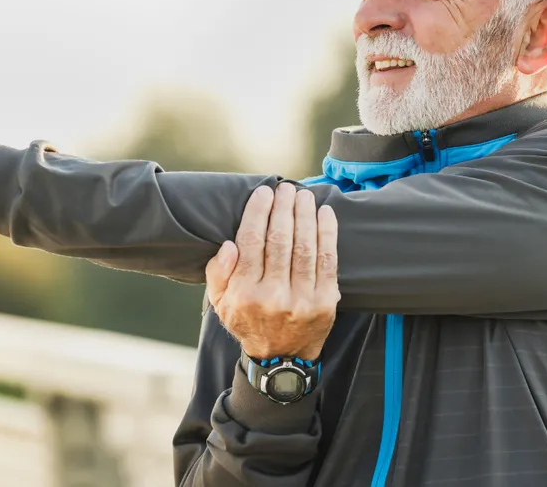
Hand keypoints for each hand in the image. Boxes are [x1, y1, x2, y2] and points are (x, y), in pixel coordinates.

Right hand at [205, 183, 339, 360]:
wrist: (280, 359)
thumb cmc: (248, 321)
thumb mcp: (220, 303)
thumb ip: (217, 273)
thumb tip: (229, 245)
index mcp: (245, 293)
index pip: (251, 242)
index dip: (258, 212)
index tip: (264, 193)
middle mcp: (273, 296)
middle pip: (280, 239)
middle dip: (284, 208)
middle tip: (286, 188)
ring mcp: (303, 300)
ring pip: (305, 246)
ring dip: (305, 215)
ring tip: (304, 195)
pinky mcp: (326, 302)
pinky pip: (328, 260)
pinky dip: (328, 234)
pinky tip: (325, 214)